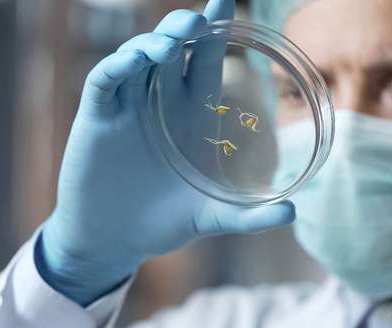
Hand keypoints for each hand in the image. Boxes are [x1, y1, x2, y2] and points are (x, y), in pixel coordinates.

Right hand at [39, 0, 294, 305]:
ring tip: (174, 40)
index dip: (216, 29)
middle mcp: (160, 103)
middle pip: (172, 49)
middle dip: (186, 27)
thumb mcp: (213, 218)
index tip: (229, 0)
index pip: (204, 59)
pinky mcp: (98, 119)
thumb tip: (294, 212)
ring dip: (153, 43)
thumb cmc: (165, 222)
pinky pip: (105, 81)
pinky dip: (119, 66)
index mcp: (191, 114)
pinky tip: (138, 60)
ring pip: (138, 57)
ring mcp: (127, 108)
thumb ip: (250, 216)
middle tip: (202, 19)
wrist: (116, 240)